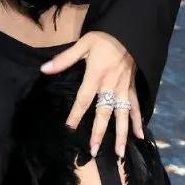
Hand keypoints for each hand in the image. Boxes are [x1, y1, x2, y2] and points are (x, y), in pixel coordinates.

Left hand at [39, 31, 143, 158]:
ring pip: (122, 115)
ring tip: (119, 153)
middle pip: (104, 113)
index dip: (76, 115)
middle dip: (100, 132)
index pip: (83, 99)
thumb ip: (64, 59)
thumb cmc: (105, 38)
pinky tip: (140, 136)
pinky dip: (138, 121)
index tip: (70, 128)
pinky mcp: (132, 87)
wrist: (131, 31)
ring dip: (122, 134)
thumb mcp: (83, 44)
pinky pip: (136, 107)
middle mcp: (111, 85)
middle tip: (95, 151)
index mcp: (96, 75)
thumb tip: (44, 69)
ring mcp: (124, 88)